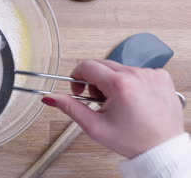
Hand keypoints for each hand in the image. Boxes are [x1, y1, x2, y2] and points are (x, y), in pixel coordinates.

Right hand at [43, 60, 183, 157]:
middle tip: (99, 101)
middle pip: (102, 65)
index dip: (77, 77)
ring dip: (112, 82)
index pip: (87, 66)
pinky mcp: (161, 76)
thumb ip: (70, 108)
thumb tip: (50, 97)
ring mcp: (151, 74)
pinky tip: (133, 100)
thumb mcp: (95, 126)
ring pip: (118, 68)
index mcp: (120, 84)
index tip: (79, 90)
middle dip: (95, 81)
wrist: (163, 149)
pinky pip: (136, 72)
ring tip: (118, 103)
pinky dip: (130, 83)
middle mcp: (137, 74)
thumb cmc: (133, 140)